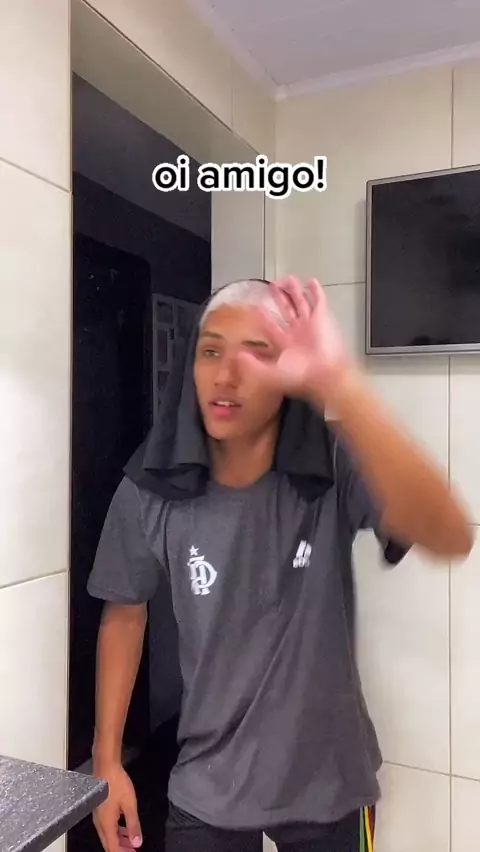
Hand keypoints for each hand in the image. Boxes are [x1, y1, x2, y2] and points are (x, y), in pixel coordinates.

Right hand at [93, 763, 141, 851]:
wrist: (106, 767)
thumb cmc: (117, 784)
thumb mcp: (129, 805)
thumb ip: (133, 825)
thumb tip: (137, 843)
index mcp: (106, 825)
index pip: (113, 848)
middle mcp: (99, 823)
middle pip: (109, 844)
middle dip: (121, 849)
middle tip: (133, 851)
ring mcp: (98, 816)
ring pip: (108, 835)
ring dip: (119, 841)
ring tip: (131, 842)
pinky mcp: (99, 810)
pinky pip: (107, 827)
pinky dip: (116, 832)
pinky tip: (124, 828)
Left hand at [238, 275, 354, 405]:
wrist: (325, 374)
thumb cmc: (300, 375)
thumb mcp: (271, 372)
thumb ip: (253, 365)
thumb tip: (238, 356)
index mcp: (285, 344)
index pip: (272, 327)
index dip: (264, 318)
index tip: (257, 307)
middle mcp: (297, 332)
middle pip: (286, 311)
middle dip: (279, 299)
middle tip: (272, 286)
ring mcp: (310, 324)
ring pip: (301, 303)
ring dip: (294, 291)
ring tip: (288, 279)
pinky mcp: (322, 318)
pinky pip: (319, 301)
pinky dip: (316, 291)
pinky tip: (311, 282)